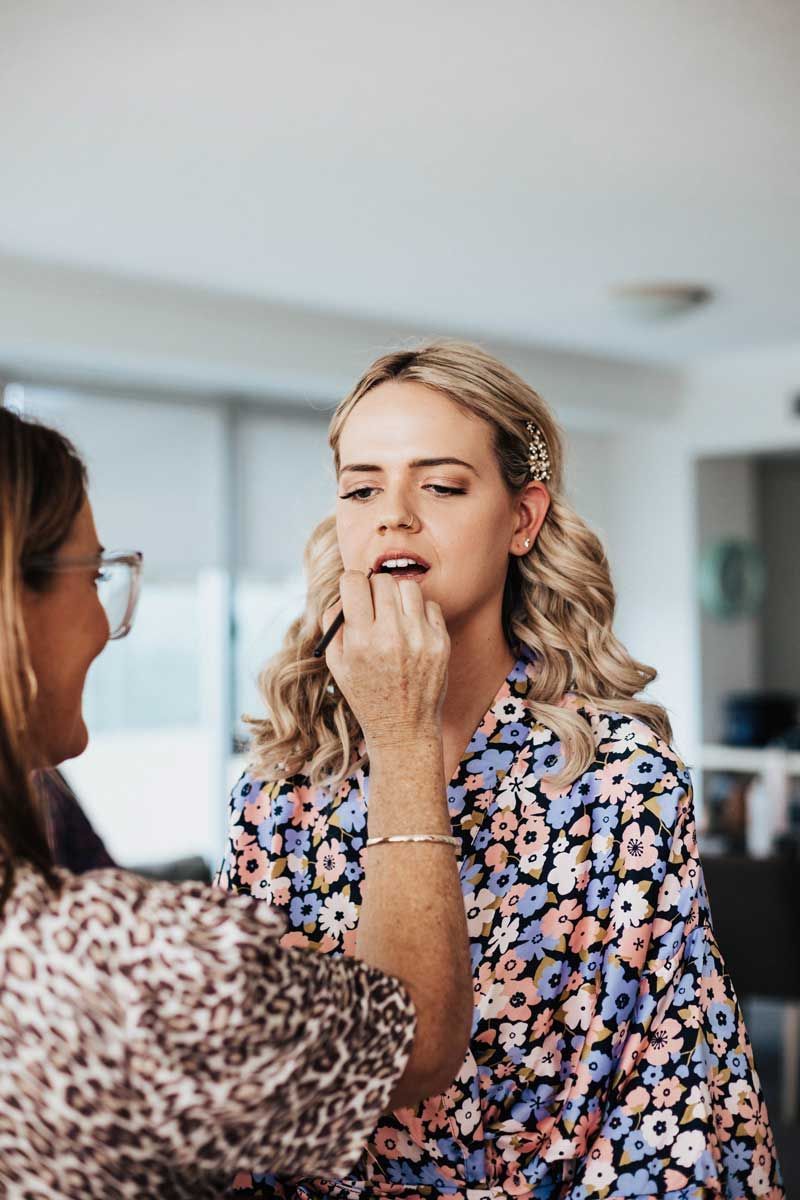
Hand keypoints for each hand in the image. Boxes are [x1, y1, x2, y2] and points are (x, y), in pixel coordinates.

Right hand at [323, 571, 448, 747]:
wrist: (403, 728)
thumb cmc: (366, 694)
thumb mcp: (337, 663)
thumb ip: (335, 623)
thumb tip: (346, 590)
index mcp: (361, 640)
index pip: (354, 582)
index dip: (351, 583)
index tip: (354, 590)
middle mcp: (391, 635)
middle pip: (381, 580)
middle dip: (373, 588)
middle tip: (374, 603)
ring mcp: (420, 638)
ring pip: (408, 587)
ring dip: (397, 596)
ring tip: (394, 616)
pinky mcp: (441, 642)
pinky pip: (430, 605)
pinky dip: (419, 612)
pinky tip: (412, 630)